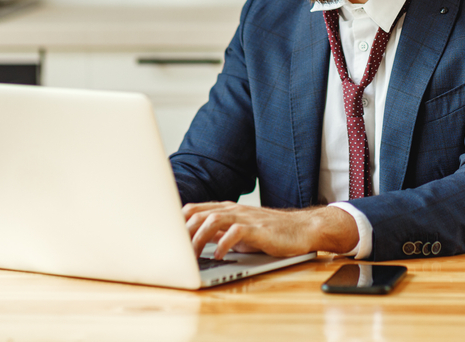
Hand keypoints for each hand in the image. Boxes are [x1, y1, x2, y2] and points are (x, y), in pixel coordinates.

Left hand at [183, 201, 358, 258]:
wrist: (300, 229)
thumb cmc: (268, 232)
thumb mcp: (238, 230)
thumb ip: (218, 232)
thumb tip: (192, 240)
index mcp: (226, 209)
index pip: (193, 209)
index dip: (176, 222)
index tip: (164, 237)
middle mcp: (233, 210)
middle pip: (198, 214)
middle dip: (182, 232)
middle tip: (174, 250)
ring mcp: (245, 217)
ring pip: (213, 220)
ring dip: (199, 238)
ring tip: (192, 254)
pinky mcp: (258, 228)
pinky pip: (235, 232)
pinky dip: (223, 243)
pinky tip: (218, 254)